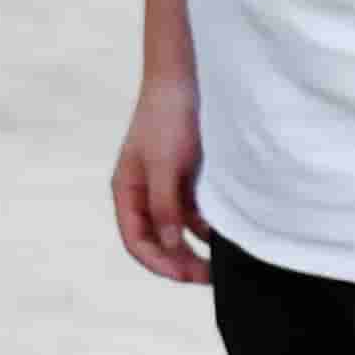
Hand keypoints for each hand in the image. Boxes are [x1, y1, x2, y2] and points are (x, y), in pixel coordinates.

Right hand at [113, 76, 211, 285]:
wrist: (187, 78)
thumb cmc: (167, 116)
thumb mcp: (165, 164)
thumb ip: (164, 205)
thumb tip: (169, 244)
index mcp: (127, 192)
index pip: (137, 242)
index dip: (160, 263)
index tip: (187, 275)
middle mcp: (144, 194)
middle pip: (158, 242)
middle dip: (181, 262)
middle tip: (210, 276)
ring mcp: (166, 188)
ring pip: (179, 231)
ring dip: (196, 248)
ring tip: (221, 261)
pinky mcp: (188, 180)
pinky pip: (197, 214)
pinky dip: (209, 226)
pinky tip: (227, 233)